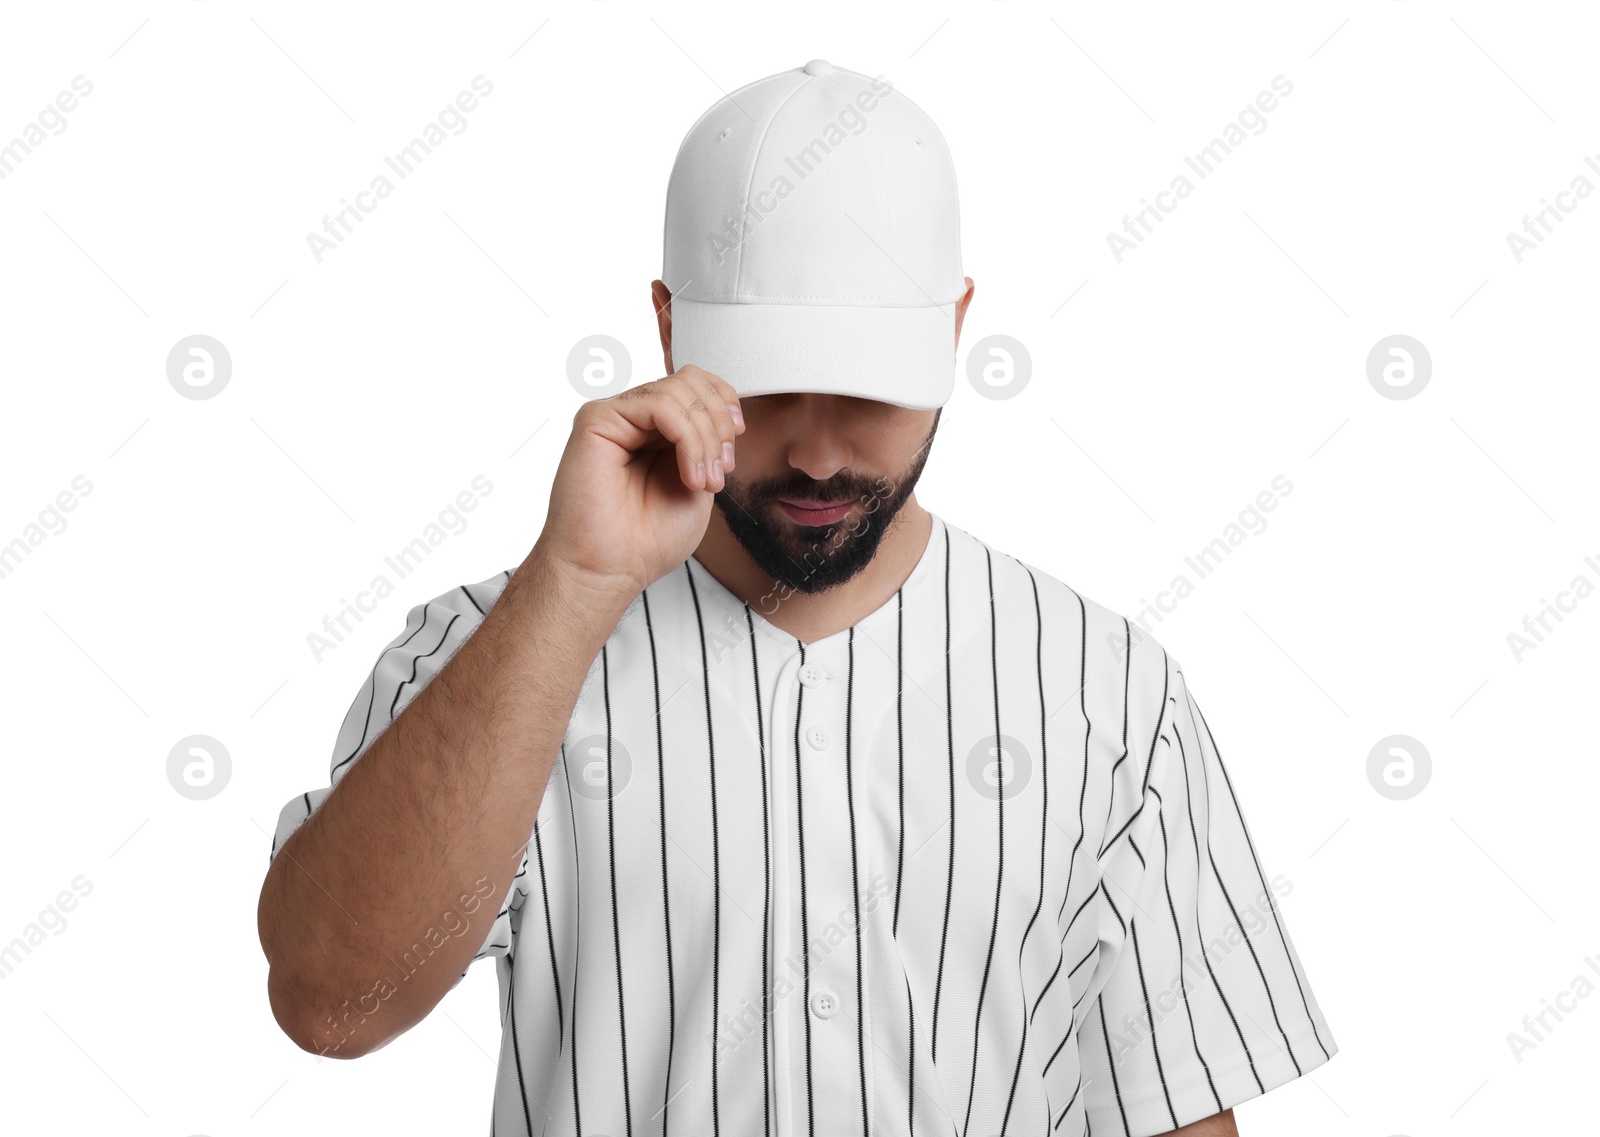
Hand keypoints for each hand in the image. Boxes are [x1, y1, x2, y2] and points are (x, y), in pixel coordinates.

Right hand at [537, 365, 744, 597]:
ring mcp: (616, 416)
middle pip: (692, 381)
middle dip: (719, 424)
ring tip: (702, 480)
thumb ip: (708, 444)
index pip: (697, 385)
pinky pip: (659, 404)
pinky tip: (688, 475)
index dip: (725, 405)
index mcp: (657, 431)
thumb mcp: (699, 484)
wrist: (610, 569)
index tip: (734, 448)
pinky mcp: (597, 419)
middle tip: (720, 472)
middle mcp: (635, 419)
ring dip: (705, 438)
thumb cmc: (648, 539)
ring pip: (679, 391)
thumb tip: (726, 413)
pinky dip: (687, 438)